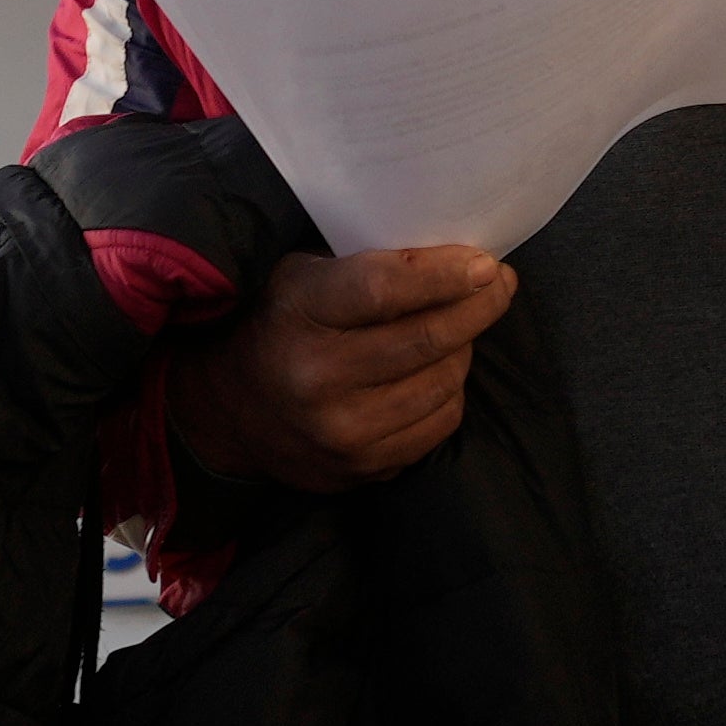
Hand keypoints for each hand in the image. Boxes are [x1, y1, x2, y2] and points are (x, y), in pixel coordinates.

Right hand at [163, 245, 516, 491]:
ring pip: (445, 381)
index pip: (386, 289)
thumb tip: (462, 258)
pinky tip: (434, 372)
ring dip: (463, 349)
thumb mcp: (303, 276)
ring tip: (454, 329)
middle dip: (479, 304)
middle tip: (497, 283)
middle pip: (430, 338)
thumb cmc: (281, 324)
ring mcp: (341, 430)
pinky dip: (449, 392)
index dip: (445, 275)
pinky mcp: (362, 467)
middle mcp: (318, 377)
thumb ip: (368, 264)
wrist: (228, 410)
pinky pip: (440, 422)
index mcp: (299, 313)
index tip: (485, 264)